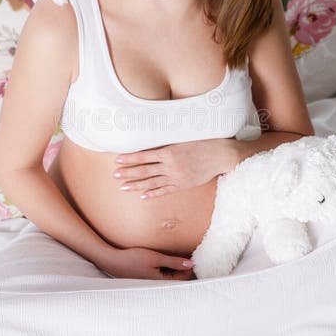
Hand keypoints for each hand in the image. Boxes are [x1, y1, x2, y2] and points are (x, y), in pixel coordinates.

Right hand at [98, 246, 194, 280]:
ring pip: (167, 276)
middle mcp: (156, 286)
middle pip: (175, 278)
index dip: (188, 268)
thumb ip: (174, 262)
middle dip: (181, 268)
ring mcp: (150, 282)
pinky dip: (164, 268)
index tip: (191, 257)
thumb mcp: (155, 258)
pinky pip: (159, 275)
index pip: (182, 279)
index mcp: (161, 283)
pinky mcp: (145, 278)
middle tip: (184, 255)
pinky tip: (161, 260)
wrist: (112, 261)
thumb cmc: (133, 259)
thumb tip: (190, 264)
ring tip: (174, 256)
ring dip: (173, 268)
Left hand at [113, 140, 237, 197]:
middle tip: (114, 175)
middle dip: (128, 173)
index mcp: (169, 151)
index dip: (130, 158)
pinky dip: (153, 193)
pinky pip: (165, 190)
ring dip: (136, 185)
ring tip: (123, 187)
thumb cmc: (204, 143)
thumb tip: (153, 146)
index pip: (144, 156)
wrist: (221, 155)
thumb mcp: (183, 139)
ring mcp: (176, 177)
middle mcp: (170, 165)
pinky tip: (142, 195)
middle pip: (144, 170)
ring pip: (152, 182)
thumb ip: (168, 144)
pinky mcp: (182, 184)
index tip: (118, 160)